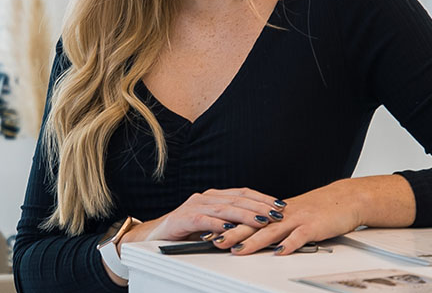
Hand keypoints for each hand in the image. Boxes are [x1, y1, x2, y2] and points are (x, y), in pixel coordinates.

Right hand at [118, 187, 285, 251]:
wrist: (151, 237)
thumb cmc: (184, 232)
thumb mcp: (210, 225)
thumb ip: (228, 221)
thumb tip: (257, 225)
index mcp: (214, 196)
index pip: (243, 193)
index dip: (262, 198)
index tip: (280, 204)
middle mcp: (205, 197)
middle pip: (238, 199)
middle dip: (260, 206)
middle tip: (277, 212)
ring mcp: (193, 206)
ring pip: (224, 208)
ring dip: (245, 214)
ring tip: (262, 220)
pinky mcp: (182, 219)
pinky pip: (203, 220)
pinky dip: (218, 223)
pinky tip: (230, 227)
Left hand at [211, 175, 415, 254]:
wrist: (345, 198)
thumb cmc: (321, 208)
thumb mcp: (295, 215)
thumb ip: (277, 225)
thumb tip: (257, 236)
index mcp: (278, 211)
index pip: (249, 218)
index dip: (230, 225)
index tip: (212, 231)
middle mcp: (285, 213)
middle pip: (255, 224)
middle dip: (234, 233)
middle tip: (215, 240)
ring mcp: (299, 219)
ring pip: (272, 230)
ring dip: (254, 240)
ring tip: (238, 250)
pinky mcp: (314, 226)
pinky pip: (300, 237)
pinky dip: (289, 245)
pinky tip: (279, 253)